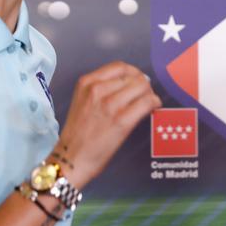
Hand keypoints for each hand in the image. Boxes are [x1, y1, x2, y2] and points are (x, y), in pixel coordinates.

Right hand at [52, 61, 160, 187]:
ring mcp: (109, 104)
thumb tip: (131, 84)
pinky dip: (154, 103)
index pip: (119, 67)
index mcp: (87, 83)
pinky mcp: (121, 120)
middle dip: (143, 84)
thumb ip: (102, 89)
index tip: (138, 80)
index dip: (133, 73)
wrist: (71, 158)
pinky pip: (146, 102)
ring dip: (149, 93)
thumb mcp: (83, 101)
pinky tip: (153, 108)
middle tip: (146, 94)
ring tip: (149, 102)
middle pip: (133, 76)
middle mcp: (97, 90)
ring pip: (142, 87)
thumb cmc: (78, 134)